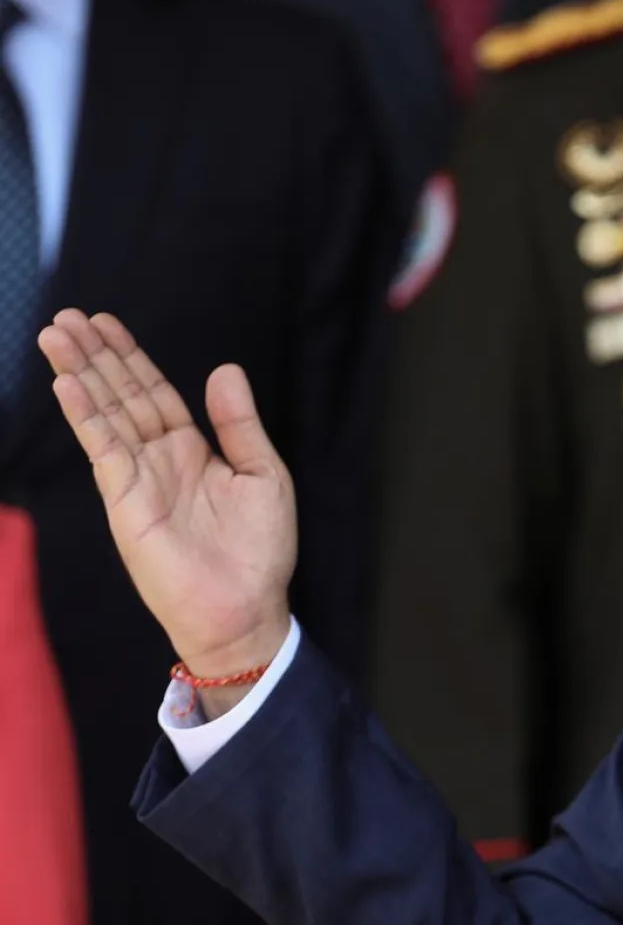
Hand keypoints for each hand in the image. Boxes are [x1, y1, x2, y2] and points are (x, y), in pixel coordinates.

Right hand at [38, 311, 295, 705]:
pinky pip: (104, 451)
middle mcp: (159, 461)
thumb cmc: (259, 551)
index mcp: (191, 451)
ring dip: (80, 375)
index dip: (130, 358)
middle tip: (67, 317)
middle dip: (94, 356)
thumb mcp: (262, 474)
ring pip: (106, 415)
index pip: (154, 393)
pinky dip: (87, 417)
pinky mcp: (126, 504)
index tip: (105, 324)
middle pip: (121, 396)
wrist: (247, 609)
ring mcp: (138, 481)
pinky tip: (68, 386)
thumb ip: (238, 423)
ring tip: (55, 336)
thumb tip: (225, 369)